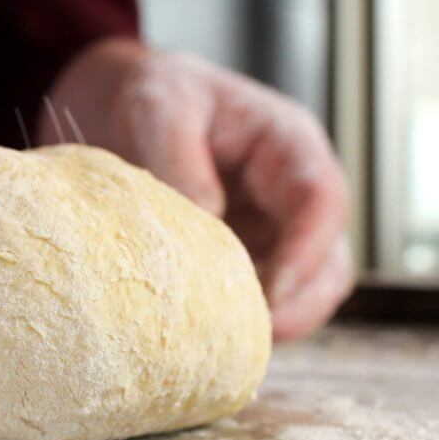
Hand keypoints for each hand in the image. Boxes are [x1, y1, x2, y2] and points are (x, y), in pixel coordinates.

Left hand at [38, 38, 352, 341]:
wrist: (111, 102)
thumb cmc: (146, 93)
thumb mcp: (157, 106)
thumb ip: (180, 161)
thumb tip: (205, 229)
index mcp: (284, 146)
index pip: (320, 201)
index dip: (306, 252)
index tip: (271, 293)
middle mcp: (286, 194)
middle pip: (326, 260)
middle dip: (299, 304)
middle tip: (249, 337)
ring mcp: (264, 230)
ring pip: (297, 291)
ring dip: (270, 322)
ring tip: (224, 346)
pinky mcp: (233, 258)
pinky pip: (249, 298)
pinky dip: (233, 321)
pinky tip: (199, 338)